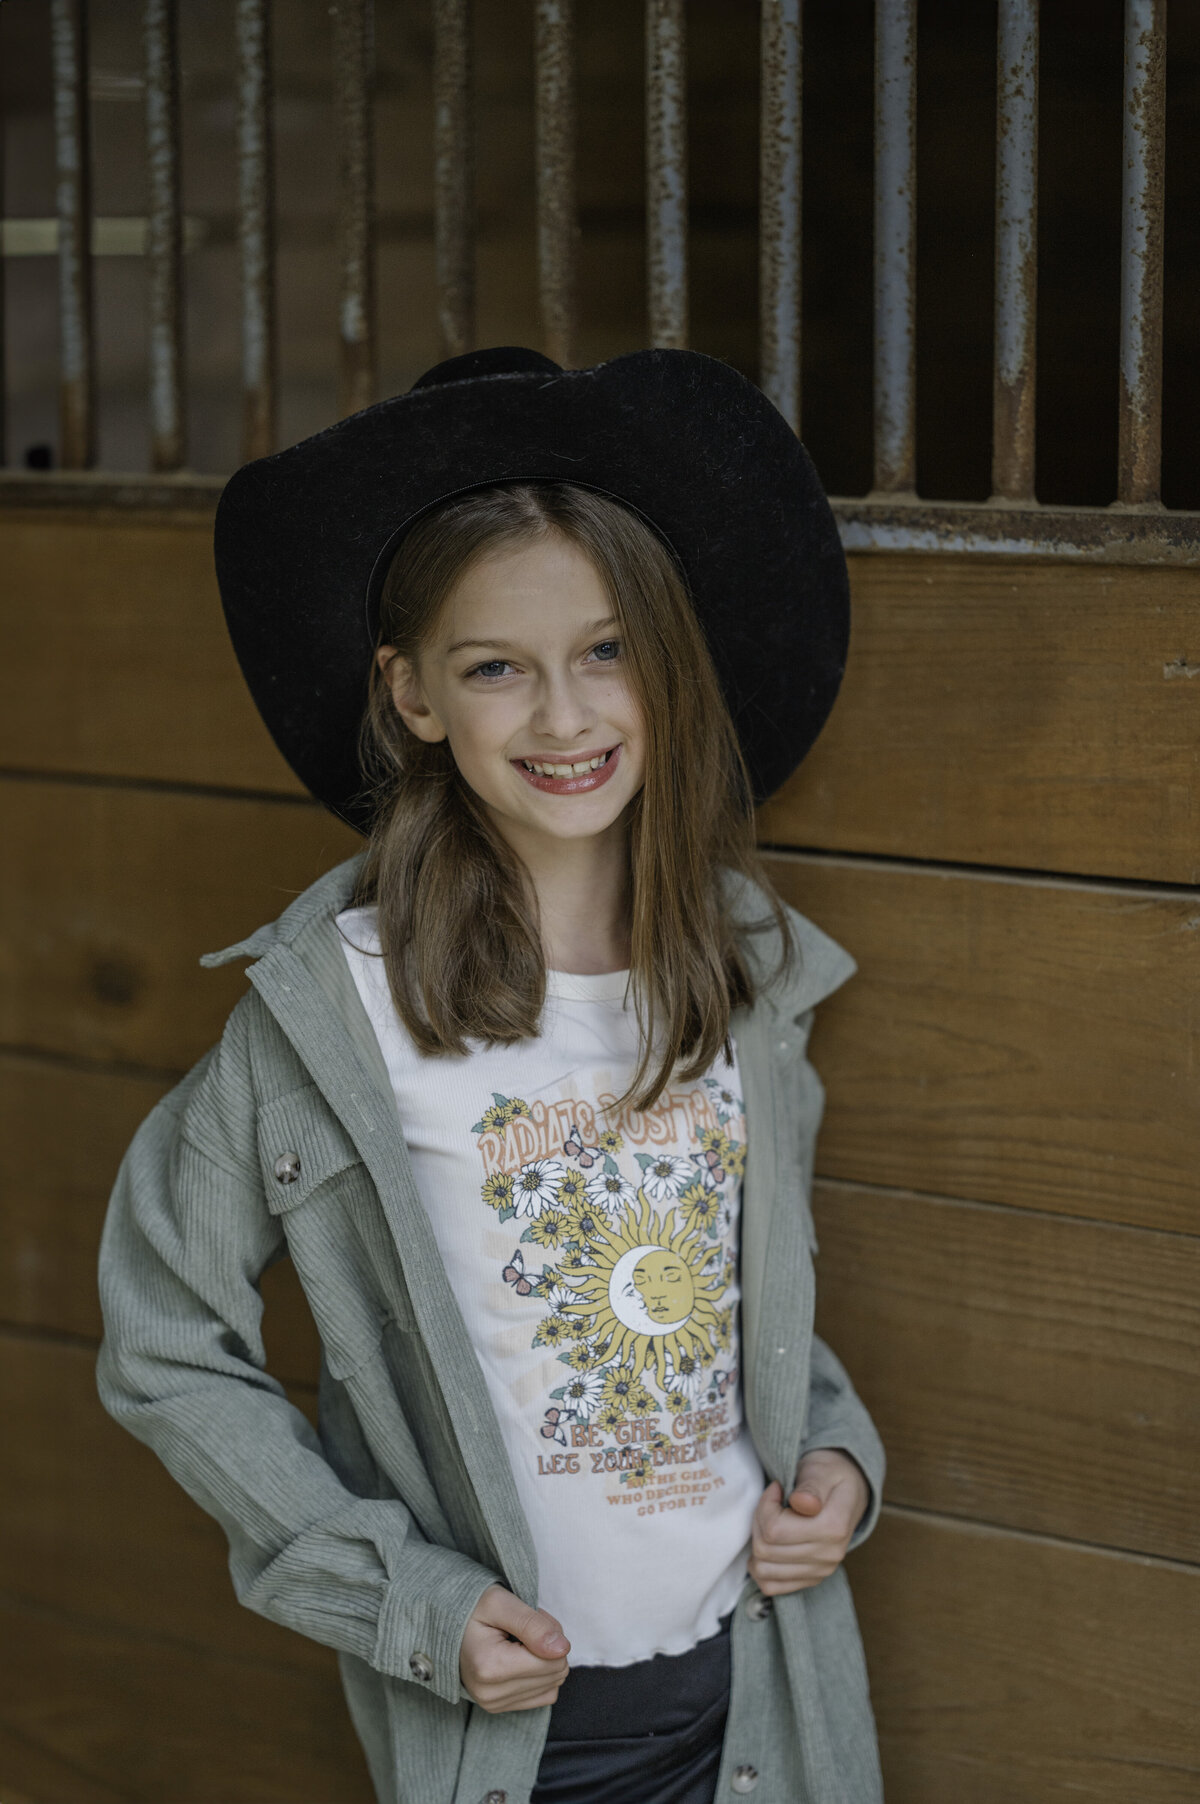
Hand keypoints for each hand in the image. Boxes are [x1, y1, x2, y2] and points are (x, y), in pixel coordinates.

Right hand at [460, 1585, 570, 1713]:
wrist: (445, 1625)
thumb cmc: (473, 1608)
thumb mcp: (501, 1602)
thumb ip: (533, 1624)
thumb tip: (563, 1649)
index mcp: (490, 1667)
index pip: (553, 1660)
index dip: (549, 1631)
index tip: (527, 1617)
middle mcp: (490, 1694)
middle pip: (555, 1673)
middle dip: (548, 1645)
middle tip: (522, 1628)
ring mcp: (494, 1705)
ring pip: (552, 1685)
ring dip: (544, 1659)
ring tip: (518, 1641)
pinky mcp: (499, 1708)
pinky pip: (544, 1696)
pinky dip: (539, 1675)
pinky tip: (519, 1658)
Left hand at [747, 1449, 869, 1596]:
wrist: (849, 1490)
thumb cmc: (830, 1475)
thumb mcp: (821, 1470)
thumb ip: (811, 1486)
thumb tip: (803, 1503)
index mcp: (833, 1527)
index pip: (775, 1529)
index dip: (765, 1505)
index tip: (776, 1489)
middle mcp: (829, 1555)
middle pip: (766, 1549)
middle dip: (759, 1522)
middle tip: (770, 1503)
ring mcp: (821, 1570)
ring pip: (764, 1569)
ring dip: (758, 1543)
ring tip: (770, 1522)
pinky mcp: (812, 1579)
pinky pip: (772, 1586)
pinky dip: (761, 1568)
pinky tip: (767, 1545)